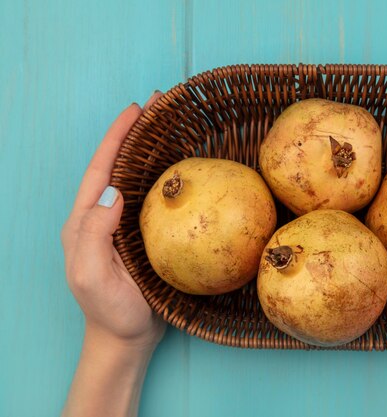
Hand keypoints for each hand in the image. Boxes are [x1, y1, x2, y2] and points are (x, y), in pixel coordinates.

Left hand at [61, 92, 165, 350]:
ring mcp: (125, 225)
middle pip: (120, 164)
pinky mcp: (145, 234)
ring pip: (138, 176)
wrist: (126, 338)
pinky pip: (155, 197)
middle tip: (161, 104)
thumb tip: (114, 192)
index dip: (118, 137)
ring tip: (173, 124)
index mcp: (86, 221)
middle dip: (137, 132)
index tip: (137, 110)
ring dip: (153, 148)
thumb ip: (94, 235)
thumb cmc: (110, 311)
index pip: (102, 169)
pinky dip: (167, 174)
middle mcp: (104, 216)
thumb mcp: (92, 276)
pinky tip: (184, 166)